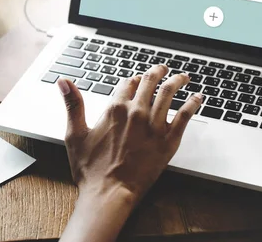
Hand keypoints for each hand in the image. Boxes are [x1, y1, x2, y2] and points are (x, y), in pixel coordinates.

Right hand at [58, 65, 201, 241]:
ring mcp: (154, 126)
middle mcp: (136, 113)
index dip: (132, 79)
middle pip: (150, 82)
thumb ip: (73, 104)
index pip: (127, 83)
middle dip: (157, 72)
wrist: (109, 193)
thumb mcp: (75, 133)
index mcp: (114, 109)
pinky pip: (185, 116)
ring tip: (182, 77)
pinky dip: (192, 103)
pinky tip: (197, 98)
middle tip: (163, 69)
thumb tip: (64, 81)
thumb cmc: (90, 169)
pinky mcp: (168, 141)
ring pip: (169, 93)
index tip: (136, 79)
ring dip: (177, 81)